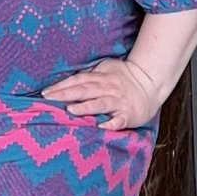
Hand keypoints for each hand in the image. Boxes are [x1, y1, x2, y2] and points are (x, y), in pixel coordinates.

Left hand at [40, 56, 163, 130]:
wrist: (150, 83)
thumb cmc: (124, 77)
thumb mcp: (107, 68)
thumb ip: (89, 74)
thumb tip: (67, 80)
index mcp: (101, 77)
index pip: (78, 80)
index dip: (62, 85)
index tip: (46, 92)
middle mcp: (108, 88)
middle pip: (85, 90)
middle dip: (66, 94)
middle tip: (49, 99)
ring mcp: (118, 101)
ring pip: (100, 103)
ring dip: (86, 107)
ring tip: (71, 110)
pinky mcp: (128, 114)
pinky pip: (119, 119)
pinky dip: (111, 123)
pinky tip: (102, 126)